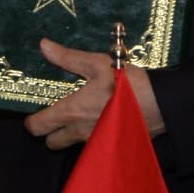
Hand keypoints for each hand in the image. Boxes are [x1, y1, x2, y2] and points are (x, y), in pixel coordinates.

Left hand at [22, 38, 164, 149]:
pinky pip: (90, 147)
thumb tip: (44, 46)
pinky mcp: (110, 146)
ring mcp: (94, 142)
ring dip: (69, 136)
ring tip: (78, 116)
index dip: (32, 121)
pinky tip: (97, 121)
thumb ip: (67, 58)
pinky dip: (88, 138)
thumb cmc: (126, 83)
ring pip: (71, 146)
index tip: (36, 111)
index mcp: (70, 112)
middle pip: (51, 143)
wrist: (161, 105)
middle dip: (49, 132)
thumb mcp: (97, 64)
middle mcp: (79, 132)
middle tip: (56, 115)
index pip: (38, 127)